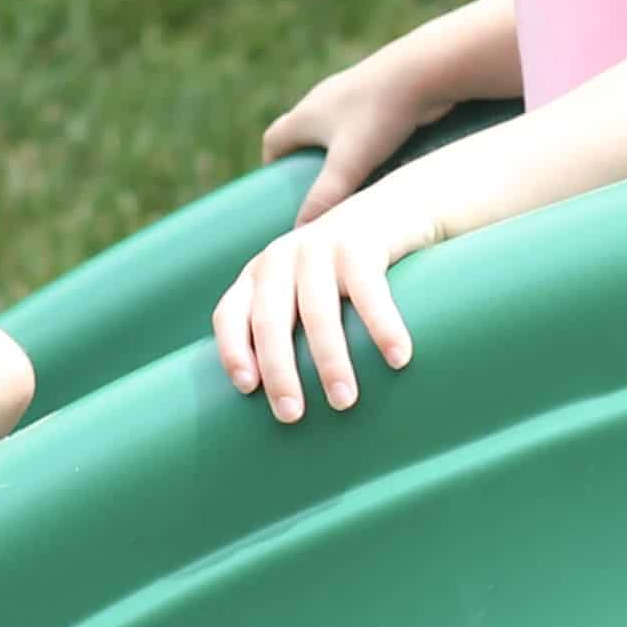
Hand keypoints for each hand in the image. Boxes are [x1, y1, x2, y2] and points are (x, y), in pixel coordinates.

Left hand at [212, 192, 427, 420]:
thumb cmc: (346, 273)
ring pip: (317, 312)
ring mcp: (319, 246)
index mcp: (260, 274)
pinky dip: (382, 327)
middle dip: (279, 371)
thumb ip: (290, 328)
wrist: (395, 210)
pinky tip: (397, 358)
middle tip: (291, 415)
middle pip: (269, 320)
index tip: (247, 389)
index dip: (232, 350)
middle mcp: (281, 257)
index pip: (229, 314)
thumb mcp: (306, 292)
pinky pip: (368, 291)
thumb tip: (286, 405)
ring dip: (329, 361)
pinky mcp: (360, 243)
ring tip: (344, 402)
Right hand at [261, 54, 428, 228]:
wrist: (422, 71)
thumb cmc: (380, 116)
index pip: (274, 139)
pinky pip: (360, 119)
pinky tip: (383, 156)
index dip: (272, 165)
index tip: (280, 189)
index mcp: (305, 113)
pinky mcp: (378, 91)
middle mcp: (322, 98)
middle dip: (304, 160)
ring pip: (333, 125)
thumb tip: (298, 232)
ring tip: (351, 177)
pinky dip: (362, 139)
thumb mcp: (349, 163)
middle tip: (317, 189)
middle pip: (302, 131)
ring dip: (336, 149)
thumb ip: (324, 197)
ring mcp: (351, 92)